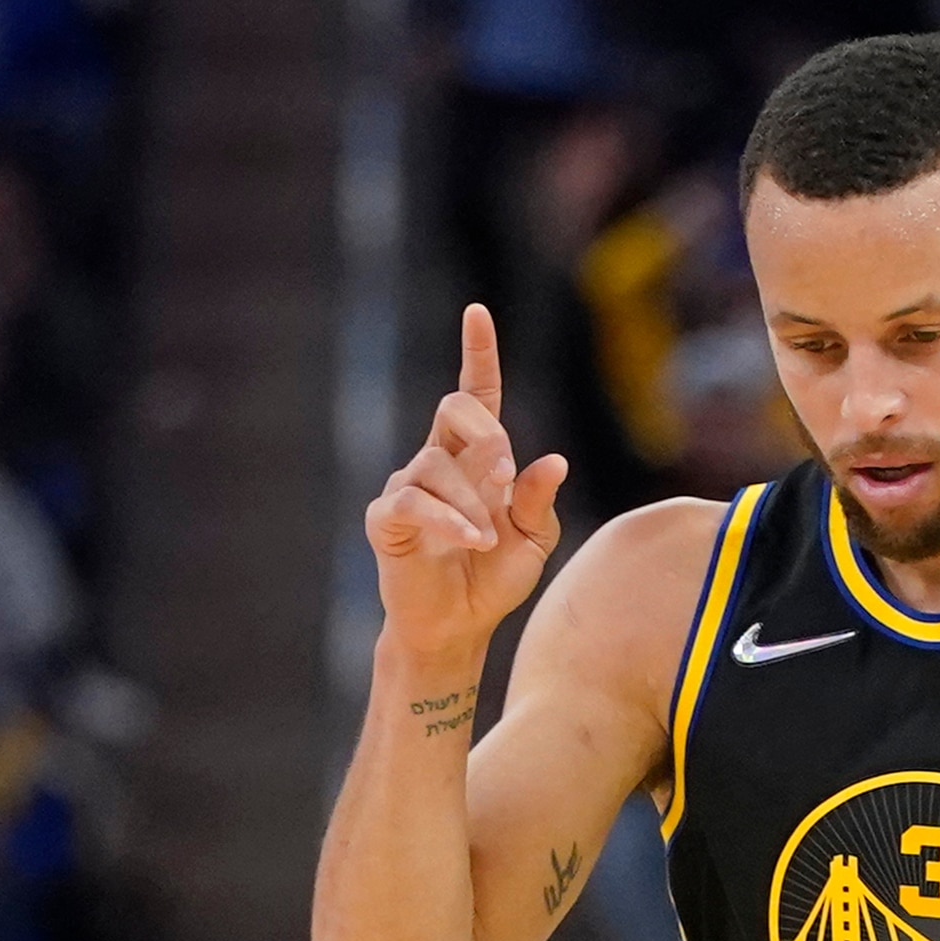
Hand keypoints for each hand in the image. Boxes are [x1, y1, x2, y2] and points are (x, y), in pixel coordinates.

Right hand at [362, 304, 569, 671]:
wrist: (459, 627)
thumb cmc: (494, 578)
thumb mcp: (533, 540)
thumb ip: (540, 501)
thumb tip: (553, 460)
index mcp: (476, 457)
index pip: (476, 394)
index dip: (478, 354)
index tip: (478, 313)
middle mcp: (439, 461)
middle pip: (455, 409)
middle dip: (486, 434)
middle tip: (506, 477)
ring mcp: (409, 487)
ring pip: (438, 465)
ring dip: (473, 503)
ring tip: (488, 540)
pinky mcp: (386, 519)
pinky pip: (413, 503)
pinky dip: (448, 520)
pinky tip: (472, 539)